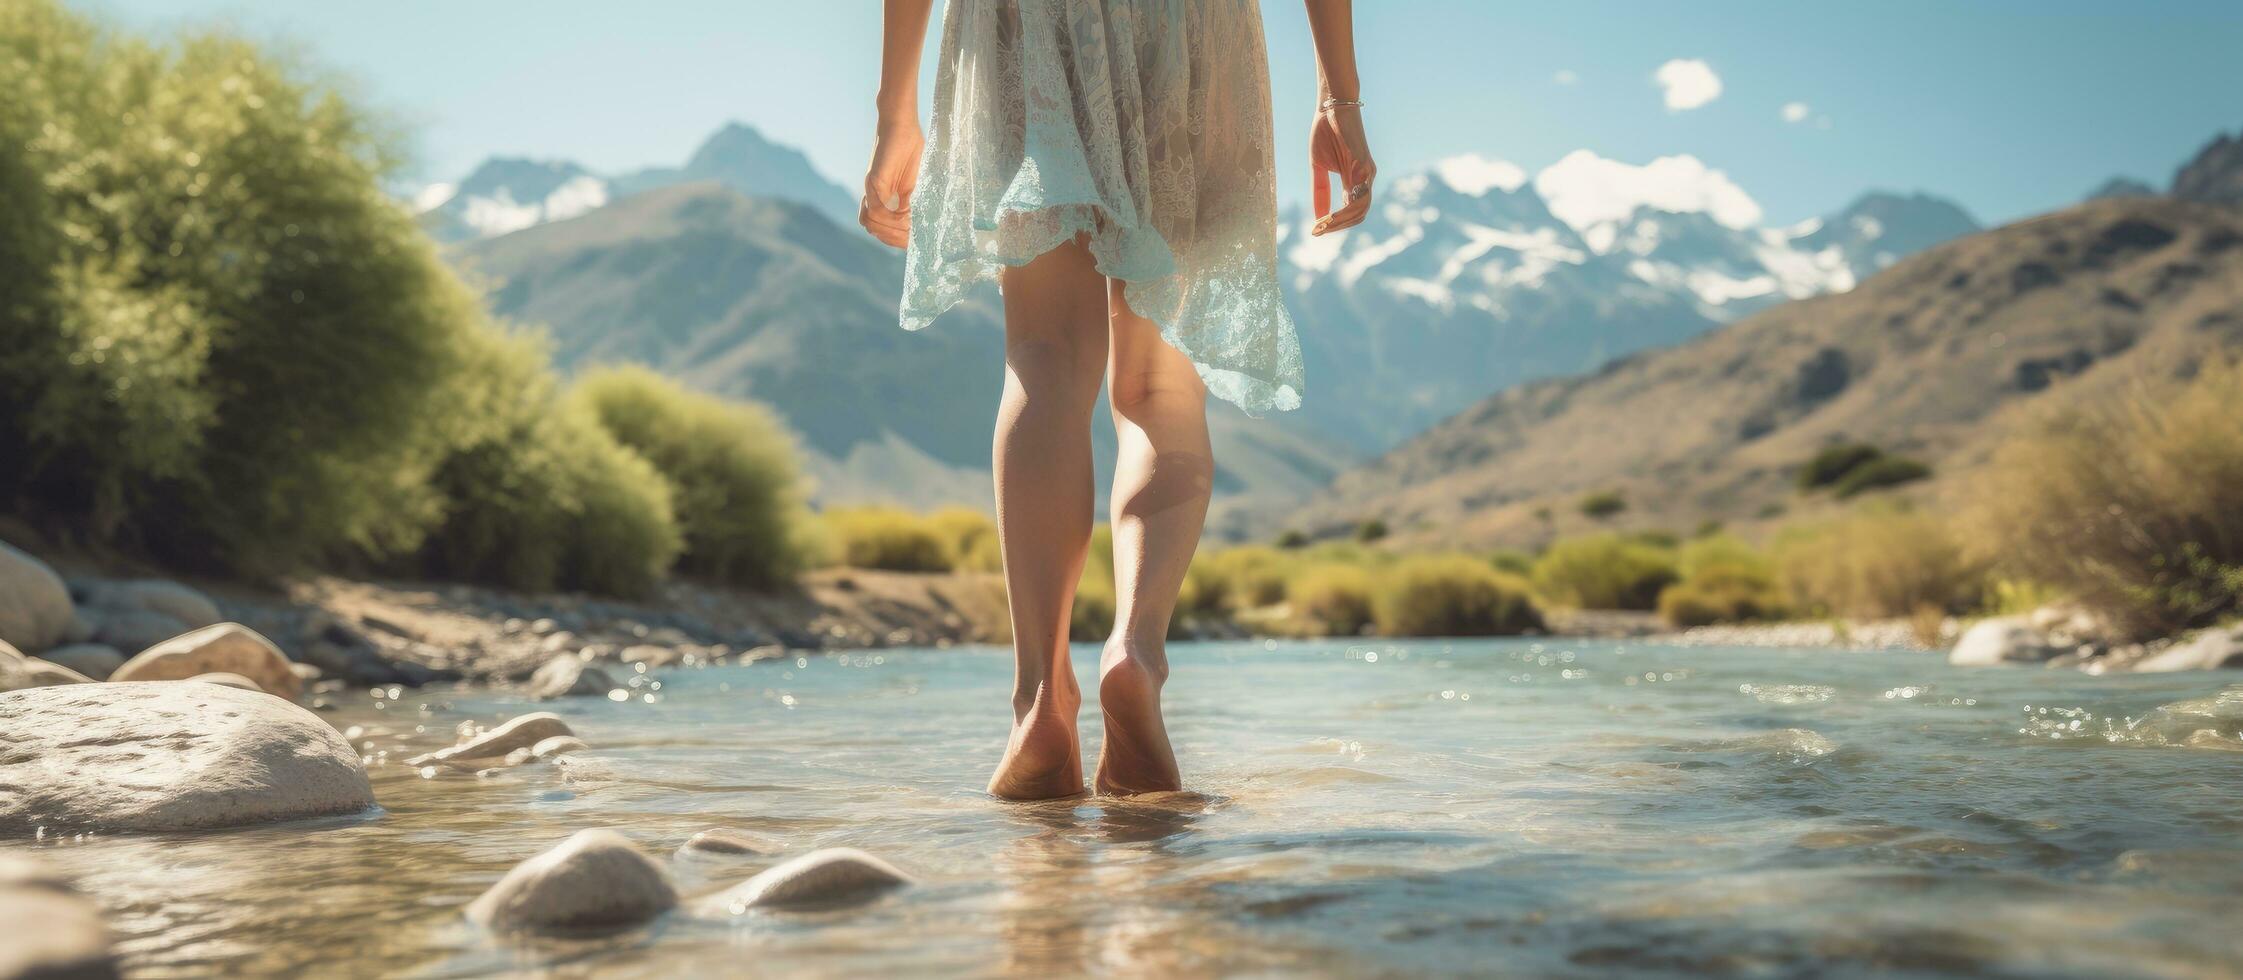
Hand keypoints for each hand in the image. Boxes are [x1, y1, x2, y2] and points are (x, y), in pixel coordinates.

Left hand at [860, 118, 923, 247]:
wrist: (901, 124)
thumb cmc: (910, 150)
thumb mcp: (914, 184)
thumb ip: (910, 204)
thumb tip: (914, 226)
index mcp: (883, 200)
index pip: (882, 231)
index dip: (897, 240)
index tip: (914, 240)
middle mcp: (874, 197)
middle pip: (875, 230)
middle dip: (895, 238)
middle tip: (912, 234)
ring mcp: (872, 190)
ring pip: (872, 223)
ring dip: (892, 228)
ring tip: (909, 223)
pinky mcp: (874, 180)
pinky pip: (876, 207)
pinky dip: (890, 216)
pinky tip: (905, 211)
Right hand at [1310, 105, 1374, 235]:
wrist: (1331, 108)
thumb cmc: (1326, 133)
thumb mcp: (1318, 167)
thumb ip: (1320, 190)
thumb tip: (1318, 217)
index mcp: (1353, 181)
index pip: (1350, 212)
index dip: (1334, 224)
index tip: (1315, 231)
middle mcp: (1364, 180)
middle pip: (1358, 216)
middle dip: (1337, 227)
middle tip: (1318, 232)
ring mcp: (1367, 173)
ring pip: (1361, 209)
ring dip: (1341, 221)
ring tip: (1322, 225)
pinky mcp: (1365, 165)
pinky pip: (1360, 195)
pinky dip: (1346, 209)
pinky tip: (1331, 214)